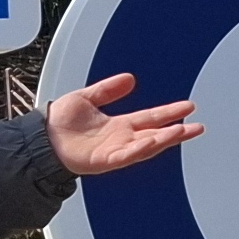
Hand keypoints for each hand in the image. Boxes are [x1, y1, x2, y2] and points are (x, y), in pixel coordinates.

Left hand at [47, 70, 201, 178]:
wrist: (40, 139)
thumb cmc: (59, 124)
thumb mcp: (87, 98)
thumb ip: (108, 89)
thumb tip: (129, 79)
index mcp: (119, 125)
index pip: (151, 118)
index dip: (170, 113)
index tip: (188, 107)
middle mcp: (121, 139)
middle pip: (156, 133)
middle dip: (178, 130)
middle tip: (198, 126)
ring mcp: (114, 151)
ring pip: (147, 145)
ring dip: (166, 139)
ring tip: (183, 131)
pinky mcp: (104, 160)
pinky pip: (126, 155)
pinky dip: (140, 148)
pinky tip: (154, 141)